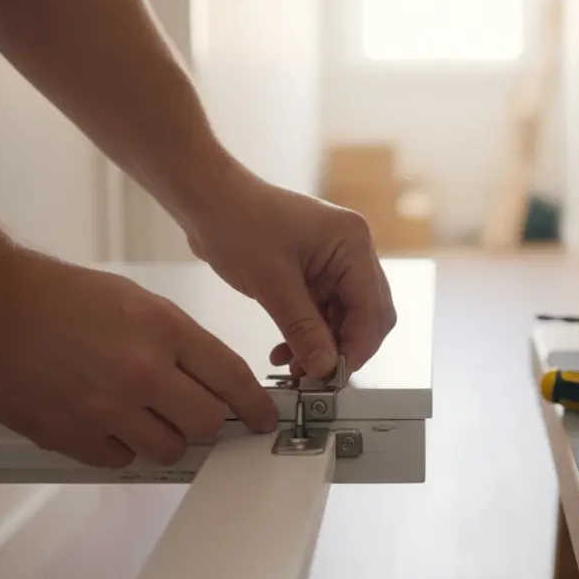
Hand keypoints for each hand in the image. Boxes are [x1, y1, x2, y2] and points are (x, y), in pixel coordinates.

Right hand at [0, 250, 278, 467]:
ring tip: (143, 414)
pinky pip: (119, 461)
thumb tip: (218, 382)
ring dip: (165, 438)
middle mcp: (140, 372)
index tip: (263, 418)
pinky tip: (106, 421)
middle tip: (195, 413)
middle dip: (208, 422)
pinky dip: (121, 448)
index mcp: (164, 330)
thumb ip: (182, 344)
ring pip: (168, 450)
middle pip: (207, 424)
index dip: (255, 405)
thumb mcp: (138, 302)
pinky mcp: (70, 435)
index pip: (233, 379)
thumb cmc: (61, 297)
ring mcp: (104, 408)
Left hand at [182, 163, 396, 378]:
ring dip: (323, 345)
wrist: (207, 200)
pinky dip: (309, 334)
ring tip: (294, 368)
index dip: (356, 348)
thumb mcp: (271, 283)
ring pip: (345, 318)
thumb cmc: (236, 223)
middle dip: (344, 348)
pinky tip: (285, 351)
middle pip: (367, 314)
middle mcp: (352, 251)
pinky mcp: (316, 271)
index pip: (371, 308)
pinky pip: (324, 312)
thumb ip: (303, 329)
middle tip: (317, 378)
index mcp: (352, 243)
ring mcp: (335, 260)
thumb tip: (325, 368)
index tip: (332, 378)